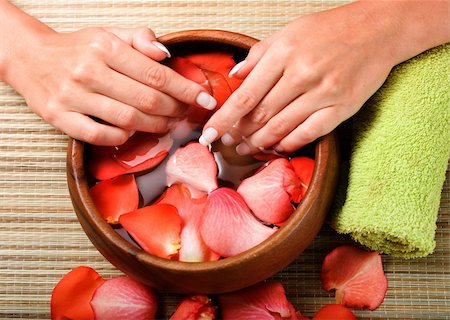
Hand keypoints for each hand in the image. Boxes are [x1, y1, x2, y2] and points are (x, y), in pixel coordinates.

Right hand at [4, 26, 216, 144]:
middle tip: (186, 113)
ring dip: (156, 125)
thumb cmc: (78, 48)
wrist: (30, 59)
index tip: (206, 99)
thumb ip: (140, 38)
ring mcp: (73, 97)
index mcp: (105, 48)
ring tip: (168, 123)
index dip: (186, 89)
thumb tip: (166, 54)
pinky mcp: (60, 118)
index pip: (156, 74)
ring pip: (128, 119)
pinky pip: (101, 136)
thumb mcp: (108, 33)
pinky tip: (133, 130)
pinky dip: (124, 136)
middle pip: (146, 100)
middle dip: (175, 110)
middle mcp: (88, 71)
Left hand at [199, 1, 433, 153]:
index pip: (246, 95)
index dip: (224, 118)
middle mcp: (302, 74)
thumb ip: (259, 54)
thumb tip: (235, 76)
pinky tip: (277, 147)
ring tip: (247, 148)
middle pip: (261, 115)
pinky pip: (309, 133)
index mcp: (284, 53)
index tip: (209, 134)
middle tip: (228, 142)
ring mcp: (324, 92)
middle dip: (240, 132)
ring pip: (282, 127)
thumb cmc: (330, 30)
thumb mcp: (290, 31)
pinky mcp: (342, 107)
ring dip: (260, 142)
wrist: (378, 30)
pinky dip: (289, 143)